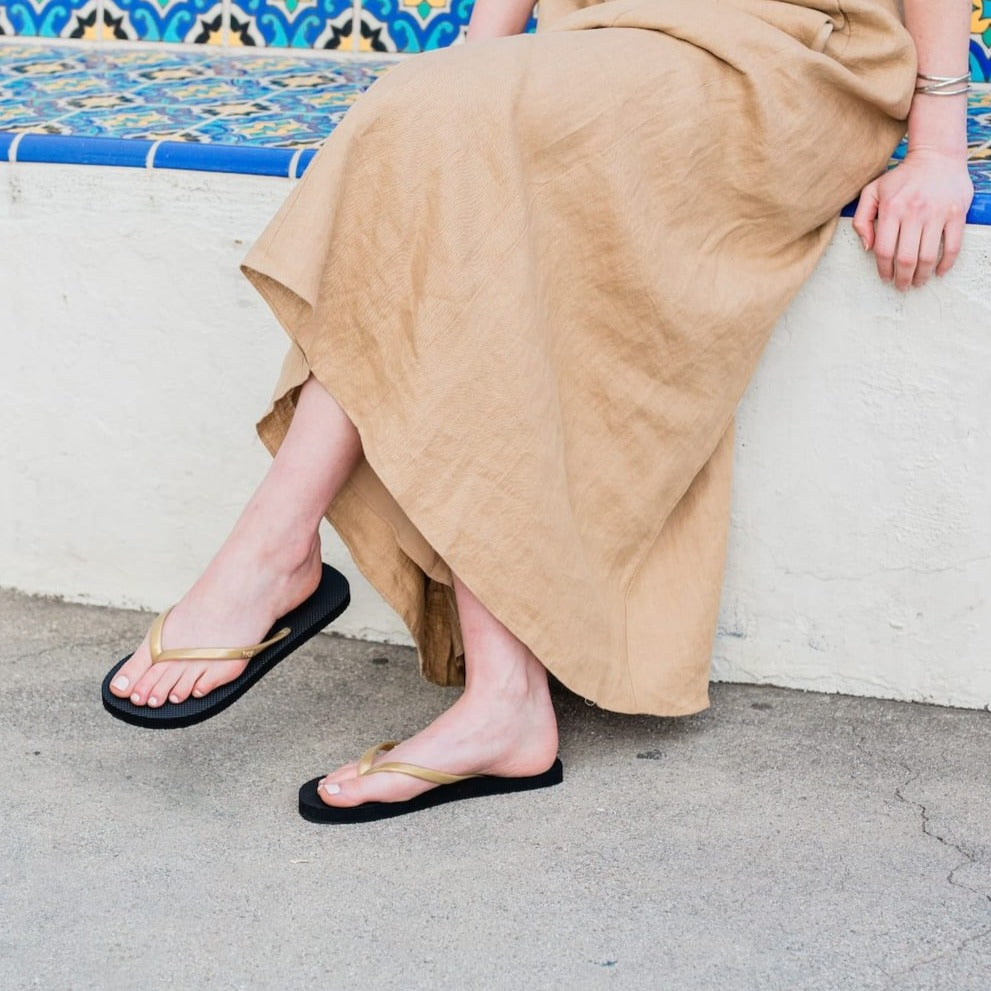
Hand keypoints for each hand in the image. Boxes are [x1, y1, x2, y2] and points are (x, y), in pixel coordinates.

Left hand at [852, 149, 972, 289]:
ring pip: (928, 256)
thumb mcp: (872, 192)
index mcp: (891, 210)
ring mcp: (937, 213)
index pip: (884, 251)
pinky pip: (952, 245)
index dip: (884, 270)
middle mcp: (914, 212)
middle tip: (902, 286)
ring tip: (918, 282)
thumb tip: (867, 248)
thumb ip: (861, 219)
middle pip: (906, 258)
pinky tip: (939, 272)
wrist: (936, 156)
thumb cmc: (900, 178)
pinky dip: (946, 263)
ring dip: (922, 275)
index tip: (886, 278)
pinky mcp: (956, 213)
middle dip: (902, 278)